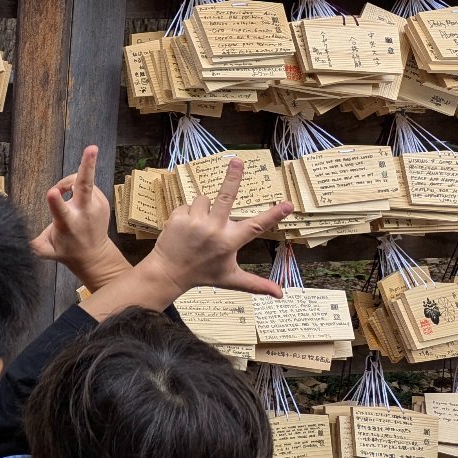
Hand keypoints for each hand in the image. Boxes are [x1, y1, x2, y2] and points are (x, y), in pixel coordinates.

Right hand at [31, 146, 130, 288]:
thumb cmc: (66, 250)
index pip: (60, 210)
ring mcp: (97, 205)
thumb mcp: (47, 251)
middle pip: (85, 185)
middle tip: (91, 148)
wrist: (95, 255)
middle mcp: (84, 212)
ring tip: (64, 195)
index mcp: (68, 223)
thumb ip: (33, 246)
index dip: (55, 200)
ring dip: (69, 183)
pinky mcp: (103, 200)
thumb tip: (16, 240)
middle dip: (87, 166)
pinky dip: (78, 187)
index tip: (52, 191)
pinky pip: (88, 185)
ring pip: (81, 181)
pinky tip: (74, 199)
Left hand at [83, 159, 291, 319]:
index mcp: (230, 242)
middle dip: (233, 178)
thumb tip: (280, 295)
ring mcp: (194, 221)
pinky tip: (186, 228)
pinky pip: (189, 203)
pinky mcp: (178, 216)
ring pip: (205, 199)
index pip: (256, 226)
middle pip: (226, 197)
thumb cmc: (202, 274)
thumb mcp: (231, 279)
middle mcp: (214, 229)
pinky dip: (189, 212)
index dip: (274, 214)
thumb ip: (256, 284)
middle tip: (238, 161)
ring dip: (204, 209)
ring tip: (199, 228)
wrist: (168, 272)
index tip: (288, 204)